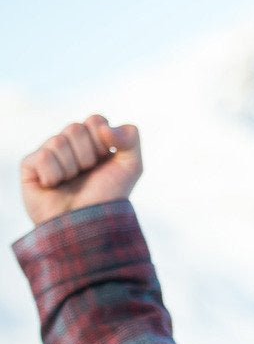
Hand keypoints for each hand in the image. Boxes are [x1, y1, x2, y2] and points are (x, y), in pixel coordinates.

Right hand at [20, 114, 143, 225]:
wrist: (87, 223)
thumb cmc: (108, 196)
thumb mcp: (132, 166)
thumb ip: (130, 137)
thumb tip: (104, 126)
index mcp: (92, 140)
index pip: (95, 120)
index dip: (104, 141)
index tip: (106, 160)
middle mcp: (69, 144)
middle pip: (76, 127)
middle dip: (88, 154)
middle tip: (88, 173)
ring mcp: (49, 153)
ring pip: (58, 141)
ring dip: (72, 167)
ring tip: (72, 182)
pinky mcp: (30, 166)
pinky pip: (43, 156)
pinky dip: (54, 174)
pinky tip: (54, 186)